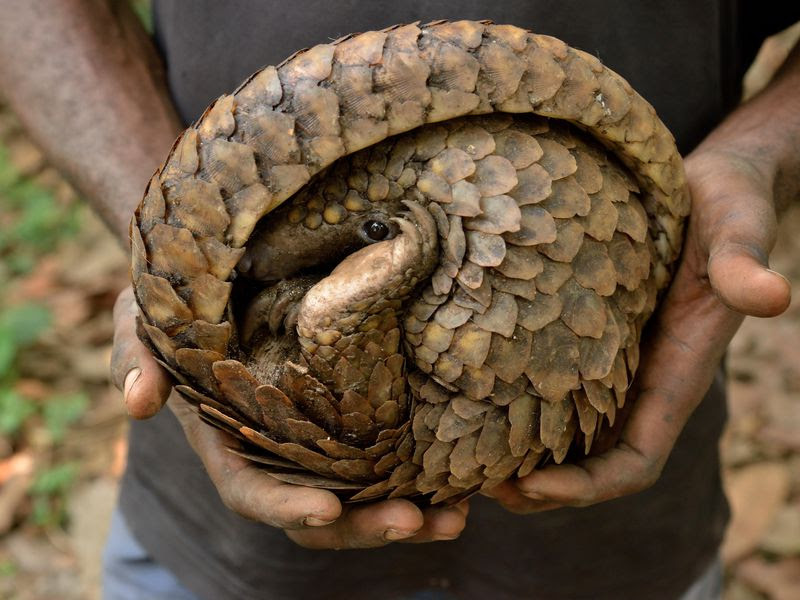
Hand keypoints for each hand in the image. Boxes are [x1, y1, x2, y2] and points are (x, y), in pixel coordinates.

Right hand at [111, 286, 467, 547]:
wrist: (223, 268)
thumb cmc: (178, 294)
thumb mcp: (142, 315)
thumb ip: (135, 356)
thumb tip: (138, 405)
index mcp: (227, 440)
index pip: (251, 490)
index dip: (285, 507)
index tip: (327, 509)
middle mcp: (276, 451)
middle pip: (319, 511)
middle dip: (363, 524)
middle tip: (415, 521)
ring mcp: (317, 438)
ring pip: (361, 494)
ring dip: (407, 513)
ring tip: (456, 517)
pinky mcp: (351, 415)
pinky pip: (387, 456)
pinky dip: (421, 473)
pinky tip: (465, 479)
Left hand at [486, 144, 791, 513]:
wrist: (711, 183)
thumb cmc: (728, 205)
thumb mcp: (737, 228)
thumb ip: (745, 263)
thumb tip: (774, 296)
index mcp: (677, 373)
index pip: (636, 459)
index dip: (590, 486)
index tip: (534, 488)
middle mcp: (642, 378)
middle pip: (591, 460)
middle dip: (542, 485)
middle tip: (478, 486)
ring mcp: (612, 359)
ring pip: (566, 430)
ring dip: (521, 452)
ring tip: (464, 455)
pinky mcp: (587, 332)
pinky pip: (552, 383)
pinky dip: (516, 404)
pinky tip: (472, 395)